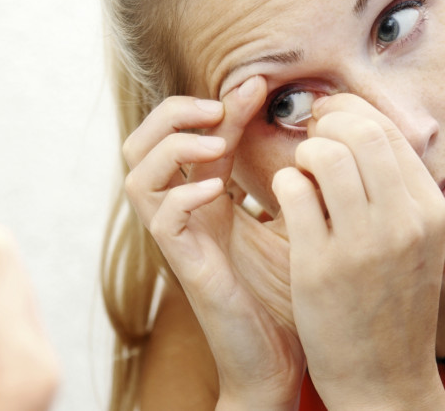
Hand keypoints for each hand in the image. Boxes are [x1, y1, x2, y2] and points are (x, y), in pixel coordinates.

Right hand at [123, 76, 302, 409]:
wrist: (279, 361)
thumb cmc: (288, 294)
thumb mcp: (292, 221)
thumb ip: (287, 178)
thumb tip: (306, 129)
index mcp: (207, 199)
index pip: (191, 134)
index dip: (217, 102)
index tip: (258, 83)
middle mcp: (185, 213)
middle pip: (143, 143)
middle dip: (175, 113)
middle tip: (218, 106)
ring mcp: (180, 238)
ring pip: (138, 174)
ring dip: (174, 147)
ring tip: (215, 144)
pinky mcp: (184, 265)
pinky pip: (162, 219)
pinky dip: (184, 194)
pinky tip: (219, 190)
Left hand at [272, 94, 444, 409]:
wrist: (384, 378)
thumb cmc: (391, 303)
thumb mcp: (415, 244)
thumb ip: (395, 191)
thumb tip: (359, 131)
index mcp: (431, 210)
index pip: (390, 131)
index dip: (351, 113)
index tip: (329, 119)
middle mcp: (405, 221)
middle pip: (360, 131)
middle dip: (326, 123)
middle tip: (310, 137)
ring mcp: (365, 244)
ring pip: (326, 154)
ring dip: (304, 153)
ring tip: (300, 171)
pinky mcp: (321, 266)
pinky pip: (294, 192)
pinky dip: (283, 184)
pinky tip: (284, 197)